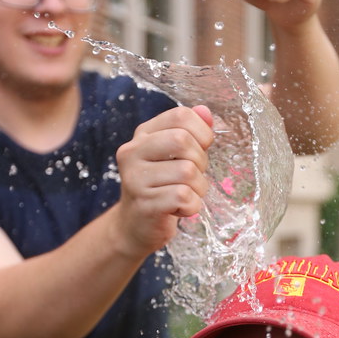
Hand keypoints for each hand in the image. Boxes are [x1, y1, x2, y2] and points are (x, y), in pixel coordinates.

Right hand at [114, 105, 213, 258]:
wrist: (135, 227)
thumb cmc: (161, 187)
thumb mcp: (175, 156)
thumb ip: (190, 133)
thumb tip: (205, 111)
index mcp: (143, 135)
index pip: (180, 116)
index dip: (201, 131)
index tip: (201, 149)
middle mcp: (133, 152)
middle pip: (182, 140)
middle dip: (200, 160)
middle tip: (194, 176)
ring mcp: (135, 179)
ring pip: (187, 172)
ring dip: (198, 187)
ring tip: (187, 194)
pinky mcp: (144, 204)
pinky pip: (183, 196)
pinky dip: (192, 205)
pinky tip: (181, 209)